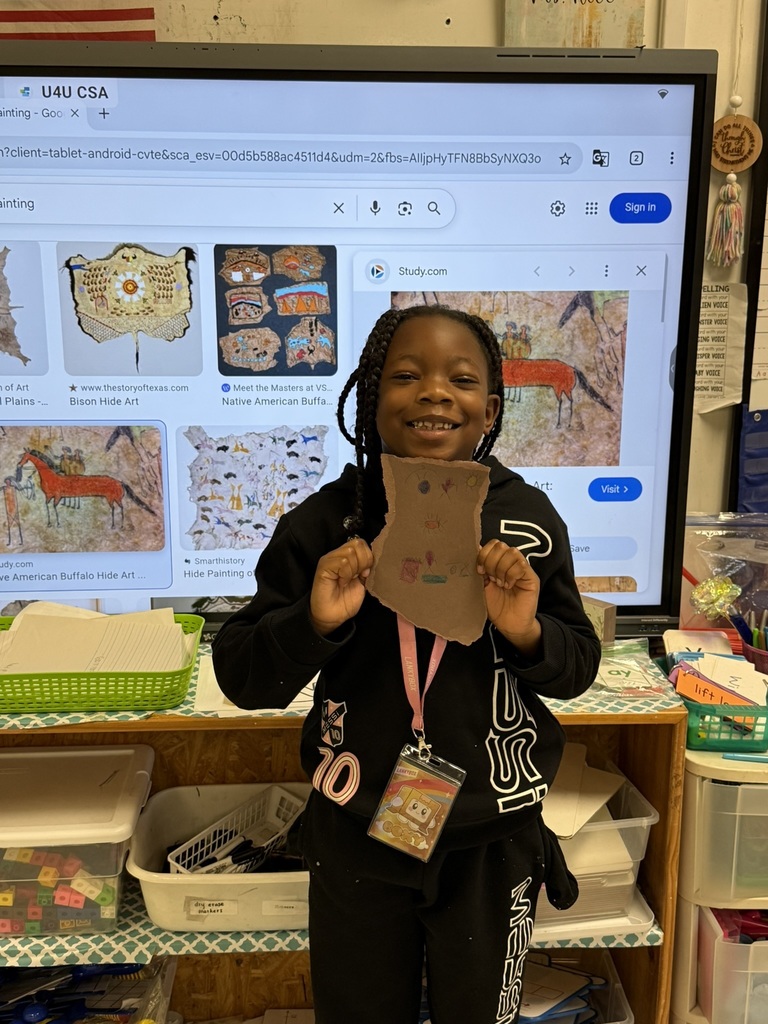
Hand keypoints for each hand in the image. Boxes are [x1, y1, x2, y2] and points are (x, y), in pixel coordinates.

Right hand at [310, 537, 373, 635]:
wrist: (333, 616)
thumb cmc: (346, 601)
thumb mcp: (362, 582)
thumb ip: (366, 568)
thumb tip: (372, 559)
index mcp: (347, 556)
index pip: (362, 543)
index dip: (368, 557)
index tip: (365, 573)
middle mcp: (338, 555)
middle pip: (358, 544)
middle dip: (363, 561)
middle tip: (357, 576)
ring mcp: (330, 559)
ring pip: (350, 552)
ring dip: (353, 569)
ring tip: (347, 580)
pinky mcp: (323, 567)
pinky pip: (342, 562)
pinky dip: (346, 574)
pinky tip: (342, 583)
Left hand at [477, 539, 541, 656]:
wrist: (508, 624)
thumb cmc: (495, 606)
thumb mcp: (482, 586)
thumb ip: (480, 569)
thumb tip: (473, 549)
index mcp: (497, 562)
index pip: (492, 544)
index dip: (484, 554)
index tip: (479, 571)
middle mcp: (510, 562)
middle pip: (501, 545)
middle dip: (491, 561)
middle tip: (491, 579)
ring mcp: (521, 568)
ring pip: (512, 552)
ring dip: (501, 568)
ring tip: (500, 583)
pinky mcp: (531, 576)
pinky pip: (521, 565)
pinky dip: (511, 575)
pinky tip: (509, 585)